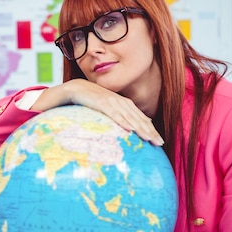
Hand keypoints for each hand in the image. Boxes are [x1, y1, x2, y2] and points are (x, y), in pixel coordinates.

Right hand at [33, 79, 163, 145]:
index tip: (158, 141)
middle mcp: (118, 101)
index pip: (139, 117)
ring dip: (139, 127)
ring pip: (128, 115)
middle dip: (149, 130)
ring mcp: (110, 100)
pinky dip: (121, 119)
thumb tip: (124, 132)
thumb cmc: (87, 102)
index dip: (150, 128)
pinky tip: (129, 128)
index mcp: (121, 103)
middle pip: (137, 117)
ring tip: (149, 138)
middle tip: (159, 143)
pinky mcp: (99, 101)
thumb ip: (114, 119)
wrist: (72, 89)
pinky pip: (112, 112)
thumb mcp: (103, 111)